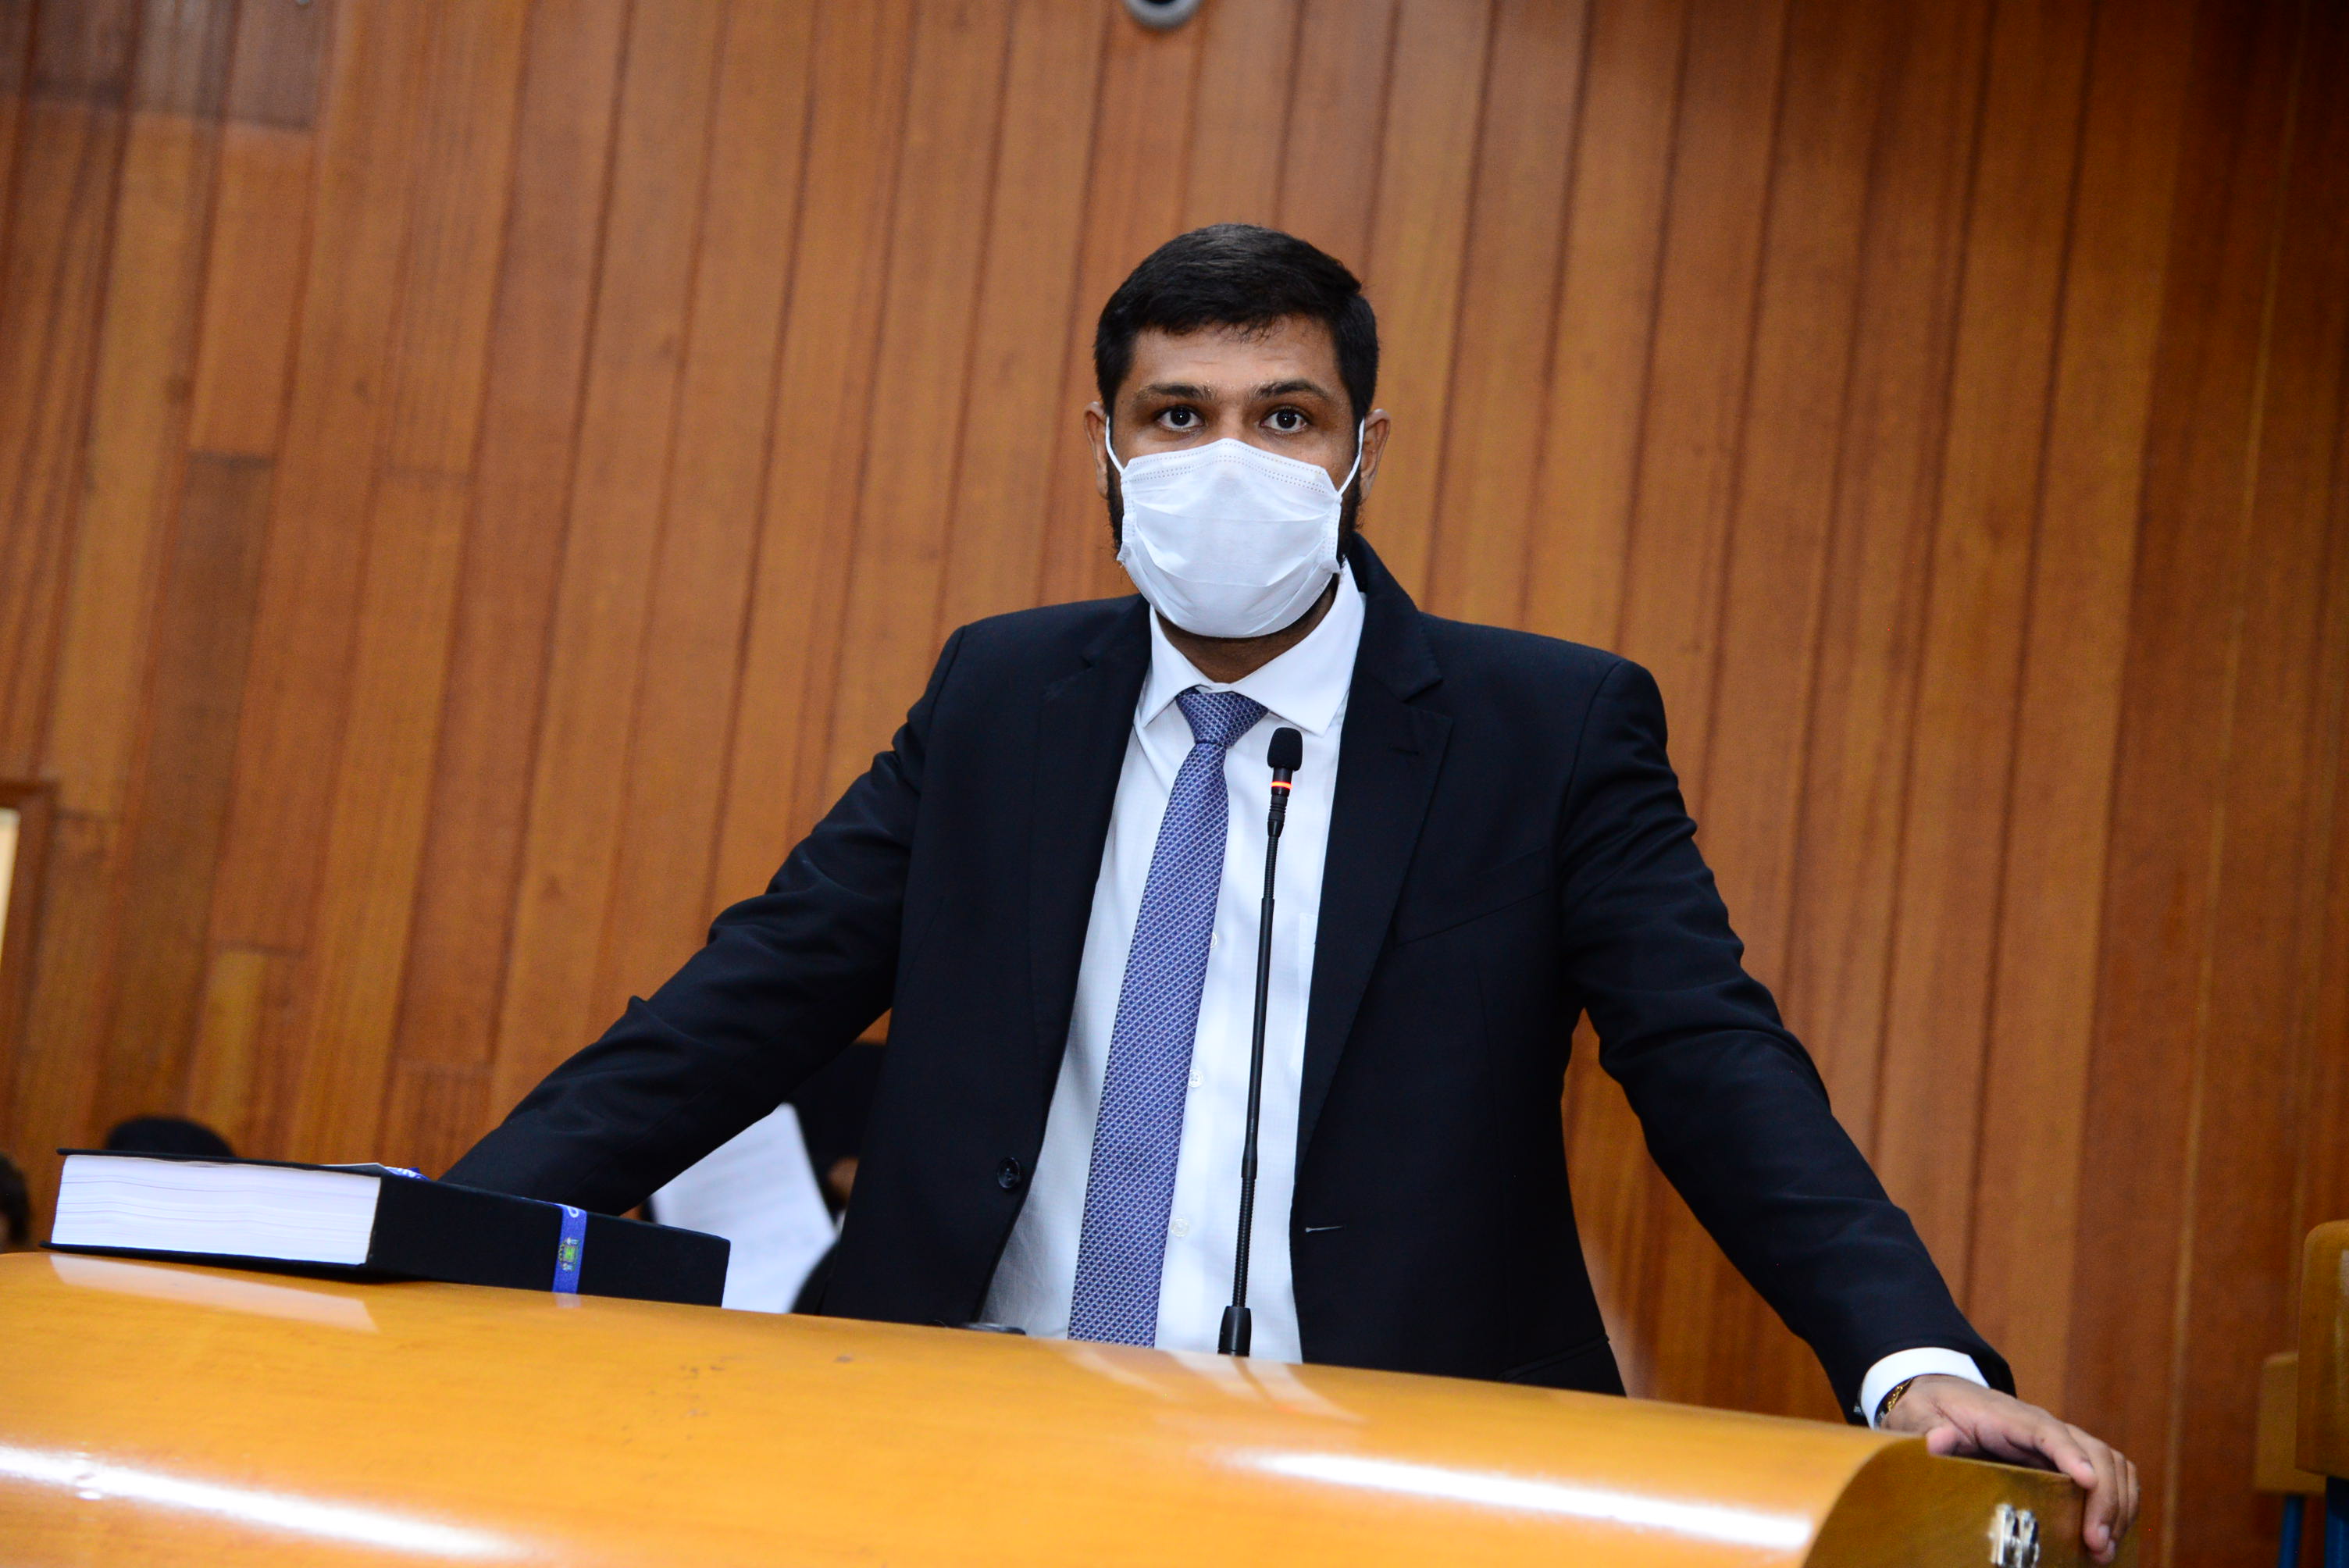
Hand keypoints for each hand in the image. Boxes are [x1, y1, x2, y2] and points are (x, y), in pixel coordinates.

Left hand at [1879, 1376, 2138, 1562]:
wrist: (1942, 1397)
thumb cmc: (1931, 1408)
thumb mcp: (1917, 1416)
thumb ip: (1925, 1429)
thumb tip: (1938, 1439)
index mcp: (2008, 1416)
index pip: (2048, 1431)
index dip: (2071, 1454)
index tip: (2086, 1481)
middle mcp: (2044, 1427)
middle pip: (2093, 1451)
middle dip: (2104, 1496)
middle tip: (2097, 1543)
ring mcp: (2059, 1443)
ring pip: (2110, 1464)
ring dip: (2118, 1504)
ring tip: (2104, 1547)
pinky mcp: (2064, 1460)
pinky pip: (2106, 1475)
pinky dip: (2118, 1502)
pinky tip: (2109, 1534)